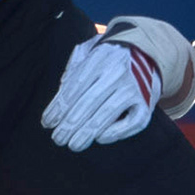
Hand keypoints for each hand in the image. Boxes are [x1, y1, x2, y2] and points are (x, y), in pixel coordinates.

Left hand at [43, 34, 161, 150]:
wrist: (146, 52)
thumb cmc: (109, 56)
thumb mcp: (90, 50)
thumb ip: (73, 67)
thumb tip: (60, 93)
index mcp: (100, 57)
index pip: (75, 86)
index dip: (59, 107)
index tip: (47, 123)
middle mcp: (118, 72)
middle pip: (88, 102)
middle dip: (70, 124)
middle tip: (58, 138)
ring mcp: (134, 88)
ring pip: (106, 114)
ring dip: (87, 133)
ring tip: (73, 144)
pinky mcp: (147, 103)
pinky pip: (131, 123)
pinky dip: (115, 133)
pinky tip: (100, 138)